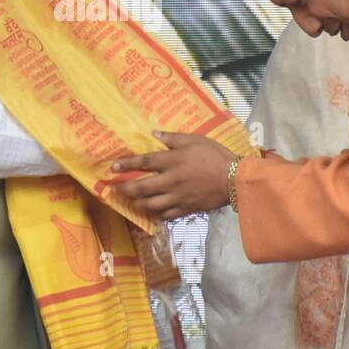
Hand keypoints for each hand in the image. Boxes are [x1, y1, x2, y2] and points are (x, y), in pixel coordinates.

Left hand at [109, 131, 236, 220]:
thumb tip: (154, 134)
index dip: (127, 164)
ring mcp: (178, 197)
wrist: (235, 179)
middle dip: (125, 189)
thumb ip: (173, 138)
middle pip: (141, 188)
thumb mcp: (195, 140)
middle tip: (115, 189)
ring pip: (150, 204)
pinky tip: (151, 210)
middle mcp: (171, 180)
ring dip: (137, 203)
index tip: (113, 167)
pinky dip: (155, 213)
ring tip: (132, 201)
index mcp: (173, 161)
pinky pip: (165, 214)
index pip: (144, 162)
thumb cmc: (216, 156)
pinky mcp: (186, 208)